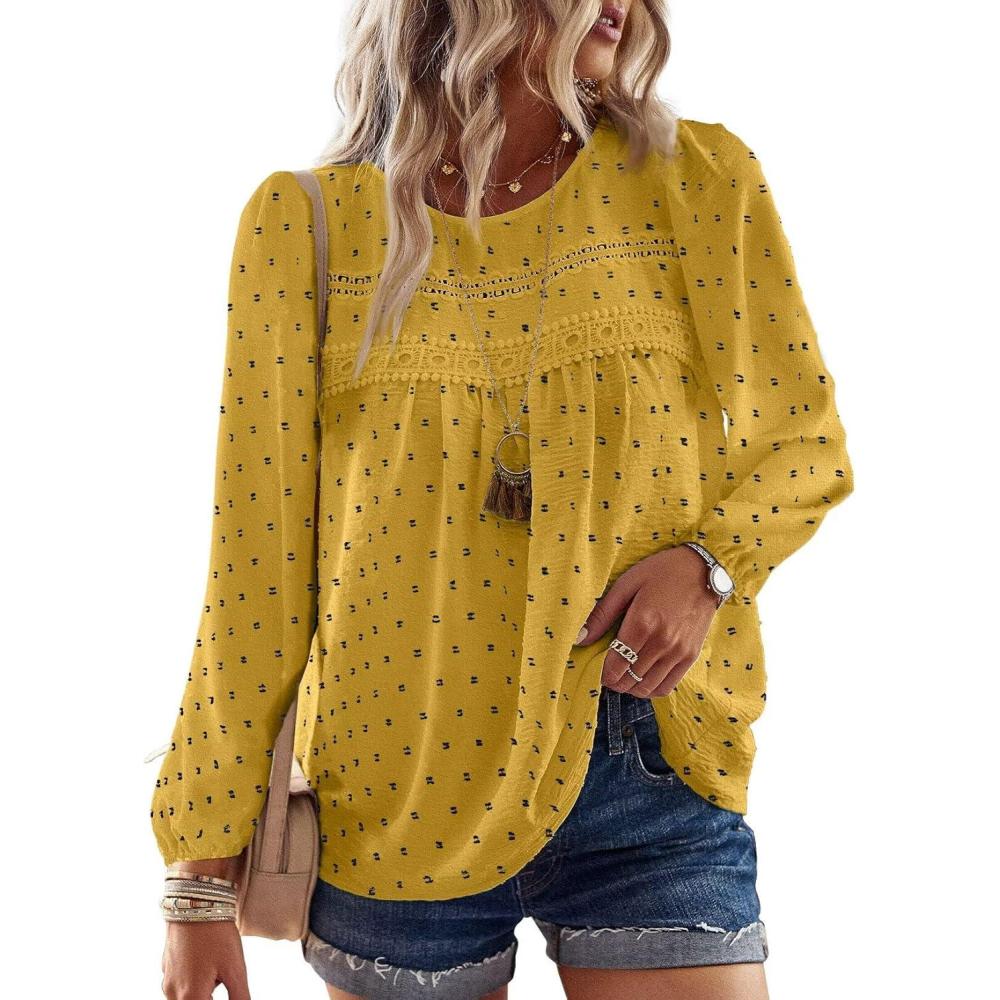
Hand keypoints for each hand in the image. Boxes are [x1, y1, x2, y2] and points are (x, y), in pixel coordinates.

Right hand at [160, 853, 248, 998]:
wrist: (194, 900)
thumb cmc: (215, 932)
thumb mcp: (235, 968)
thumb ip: (240, 997)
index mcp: (190, 997)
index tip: (227, 986)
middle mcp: (172, 993)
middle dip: (211, 996)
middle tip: (223, 976)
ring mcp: (167, 979)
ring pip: (186, 996)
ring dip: (202, 991)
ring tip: (217, 966)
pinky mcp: (166, 966)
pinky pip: (180, 983)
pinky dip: (194, 979)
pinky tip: (207, 959)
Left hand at [576, 544, 719, 696]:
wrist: (702, 570)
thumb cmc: (661, 572)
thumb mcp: (626, 584)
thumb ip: (602, 614)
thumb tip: (580, 638)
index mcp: (642, 623)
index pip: (615, 666)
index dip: (601, 674)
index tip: (595, 669)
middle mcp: (661, 642)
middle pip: (628, 680)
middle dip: (613, 681)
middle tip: (607, 671)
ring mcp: (678, 652)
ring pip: (646, 688)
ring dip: (630, 687)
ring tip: (623, 675)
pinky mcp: (690, 656)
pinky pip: (666, 687)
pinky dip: (650, 689)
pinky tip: (642, 677)